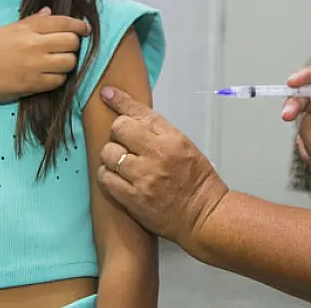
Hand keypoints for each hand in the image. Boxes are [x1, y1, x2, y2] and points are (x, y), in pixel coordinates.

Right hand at [0, 7, 90, 105]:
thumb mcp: (8, 30)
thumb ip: (32, 21)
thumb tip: (50, 12)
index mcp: (27, 29)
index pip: (63, 22)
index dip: (78, 25)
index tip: (84, 29)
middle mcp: (34, 46)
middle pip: (71, 42)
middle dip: (74, 44)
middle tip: (67, 47)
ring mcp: (35, 66)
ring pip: (69, 62)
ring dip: (68, 62)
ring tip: (58, 61)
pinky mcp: (34, 85)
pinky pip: (59, 80)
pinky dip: (58, 78)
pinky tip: (50, 74)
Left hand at [95, 87, 227, 246]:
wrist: (204, 216)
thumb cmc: (198, 183)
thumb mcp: (186, 147)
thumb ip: (160, 133)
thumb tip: (134, 120)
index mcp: (172, 139)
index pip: (140, 113)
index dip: (120, 100)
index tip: (107, 93)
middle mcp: (157, 155)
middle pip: (119, 129)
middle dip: (118, 133)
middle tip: (125, 143)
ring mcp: (143, 178)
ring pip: (108, 153)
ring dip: (111, 156)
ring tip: (121, 163)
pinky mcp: (132, 198)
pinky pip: (106, 178)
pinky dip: (107, 175)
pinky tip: (117, 177)